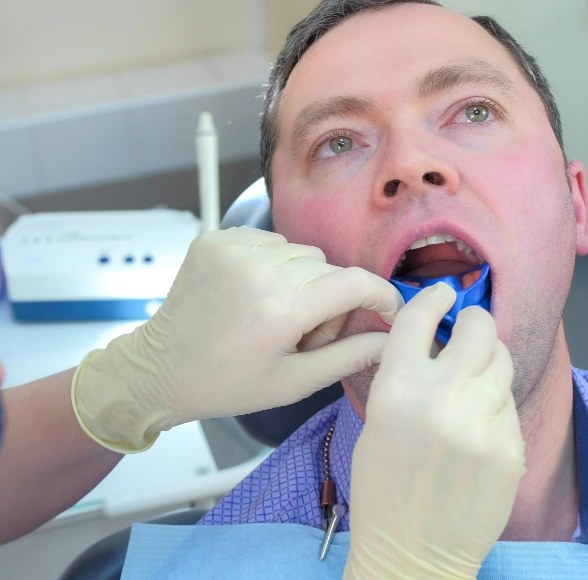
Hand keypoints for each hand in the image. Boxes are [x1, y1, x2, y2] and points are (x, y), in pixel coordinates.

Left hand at [71, 226, 402, 451]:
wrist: (160, 369)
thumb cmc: (227, 384)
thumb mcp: (292, 382)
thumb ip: (348, 357)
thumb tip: (391, 338)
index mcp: (279, 309)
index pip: (355, 283)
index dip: (381, 296)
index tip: (385, 311)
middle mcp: (257, 268)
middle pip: (328, 269)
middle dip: (329, 301)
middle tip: (301, 334)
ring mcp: (232, 248)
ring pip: (301, 253)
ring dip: (302, 280)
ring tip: (275, 313)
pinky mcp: (215, 239)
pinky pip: (270, 242)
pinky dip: (274, 264)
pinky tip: (255, 293)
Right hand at [344, 283, 524, 578]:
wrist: (412, 551)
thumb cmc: (380, 485)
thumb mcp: (375, 419)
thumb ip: (402, 375)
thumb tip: (430, 340)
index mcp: (397, 389)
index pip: (419, 317)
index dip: (431, 297)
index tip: (441, 293)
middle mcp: (443, 397)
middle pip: (479, 328)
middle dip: (473, 321)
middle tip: (466, 328)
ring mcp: (484, 423)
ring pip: (501, 361)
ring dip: (486, 359)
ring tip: (472, 376)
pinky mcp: (511, 447)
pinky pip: (508, 402)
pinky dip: (494, 399)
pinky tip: (478, 420)